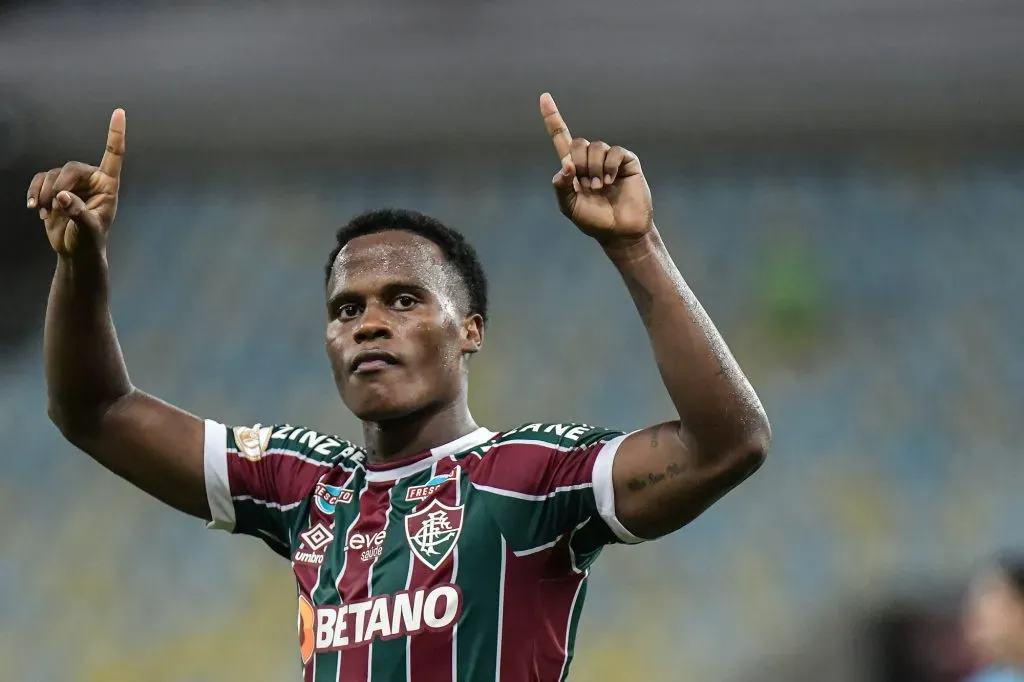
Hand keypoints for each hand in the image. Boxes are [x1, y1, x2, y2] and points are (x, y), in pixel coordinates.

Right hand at [26, 109, 125, 256]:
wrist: (75, 251)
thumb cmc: (90, 240)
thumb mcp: (88, 230)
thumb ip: (77, 213)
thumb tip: (61, 196)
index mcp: (108, 186)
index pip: (113, 155)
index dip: (115, 134)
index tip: (120, 112)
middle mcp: (91, 180)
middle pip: (70, 167)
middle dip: (59, 185)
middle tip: (52, 204)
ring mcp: (72, 183)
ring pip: (52, 174)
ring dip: (44, 192)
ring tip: (45, 211)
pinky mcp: (54, 188)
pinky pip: (40, 179)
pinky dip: (34, 192)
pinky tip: (34, 208)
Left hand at [540, 93, 652, 244]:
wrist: (621, 231)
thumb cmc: (594, 222)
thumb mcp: (570, 207)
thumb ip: (562, 187)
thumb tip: (566, 165)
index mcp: (574, 168)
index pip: (561, 138)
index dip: (552, 118)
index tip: (544, 97)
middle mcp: (590, 160)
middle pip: (577, 143)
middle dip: (579, 163)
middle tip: (588, 186)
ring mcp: (609, 160)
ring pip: (595, 147)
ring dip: (595, 169)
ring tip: (600, 188)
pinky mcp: (627, 161)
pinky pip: (614, 152)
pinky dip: (610, 166)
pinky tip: (612, 181)